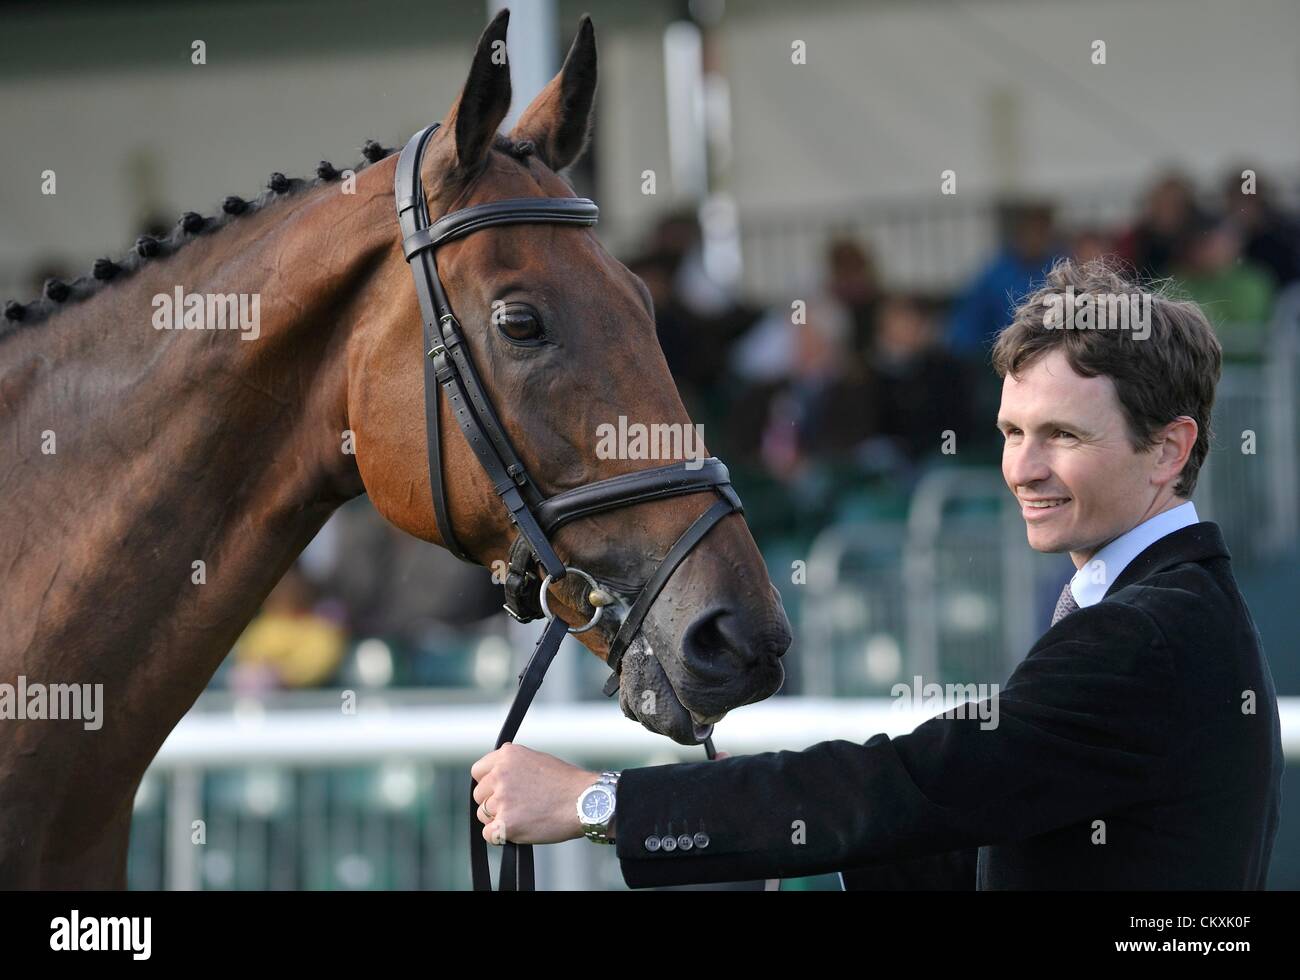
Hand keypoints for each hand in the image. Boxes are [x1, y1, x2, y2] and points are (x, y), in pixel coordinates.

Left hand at [470, 743, 597, 845]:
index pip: (478, 771)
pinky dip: (500, 836)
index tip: (497, 790)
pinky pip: (488, 834)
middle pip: (479, 795)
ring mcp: (502, 800)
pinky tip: (519, 830)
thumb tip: (495, 774)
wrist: (585, 801)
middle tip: (516, 806)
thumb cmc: (567, 784)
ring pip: (483, 815)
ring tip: (523, 817)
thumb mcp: (536, 759)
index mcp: (507, 756)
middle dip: (493, 802)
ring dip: (498, 819)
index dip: (488, 783)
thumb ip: (512, 765)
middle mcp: (500, 775)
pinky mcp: (506, 824)